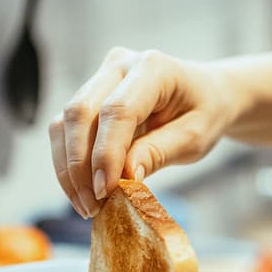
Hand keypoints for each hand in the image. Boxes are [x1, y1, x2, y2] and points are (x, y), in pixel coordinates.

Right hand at [49, 47, 244, 217]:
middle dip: (79, 165)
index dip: (106, 153)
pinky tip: (83, 192)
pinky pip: (67, 130)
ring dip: (69, 169)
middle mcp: (119, 65)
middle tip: (91, 207)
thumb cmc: (205, 112)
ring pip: (65, 123)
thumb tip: (125, 177)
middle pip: (80, 112)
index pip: (117, 111)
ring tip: (87, 206)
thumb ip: (159, 152)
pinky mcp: (90, 96)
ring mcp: (100, 77)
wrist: (206, 95)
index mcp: (152, 68)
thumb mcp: (195, 137)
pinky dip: (69, 164)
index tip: (104, 192)